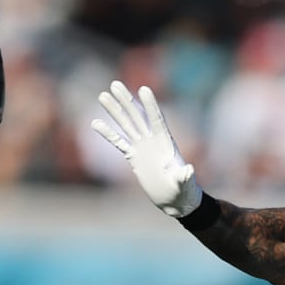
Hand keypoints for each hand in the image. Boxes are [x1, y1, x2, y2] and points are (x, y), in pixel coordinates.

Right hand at [90, 81, 202, 217]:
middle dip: (126, 100)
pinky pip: (119, 143)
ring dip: (115, 111)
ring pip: (127, 125)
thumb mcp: (186, 184)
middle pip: (138, 116)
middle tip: (114, 84)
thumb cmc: (185, 192)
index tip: (143, 89)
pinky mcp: (134, 157)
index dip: (150, 105)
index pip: (157, 120)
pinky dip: (108, 133)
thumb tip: (188, 171)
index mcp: (166, 143)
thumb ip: (185, 177)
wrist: (175, 200)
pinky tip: (96, 123)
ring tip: (102, 95)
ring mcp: (142, 147)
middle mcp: (153, 141)